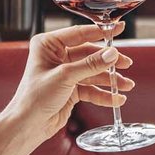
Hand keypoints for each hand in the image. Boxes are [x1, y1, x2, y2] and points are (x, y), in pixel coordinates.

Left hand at [4, 23, 134, 144]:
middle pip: (90, 54)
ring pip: (93, 72)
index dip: (100, 32)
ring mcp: (64, 73)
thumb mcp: (65, 76)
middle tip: (125, 63)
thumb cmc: (34, 98)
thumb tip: (112, 54)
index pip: (79, 34)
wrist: (27, 126)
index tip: (118, 28)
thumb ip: (90, 65)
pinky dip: (104, 94)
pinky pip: (91, 88)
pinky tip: (116, 98)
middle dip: (108, 61)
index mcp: (48, 45)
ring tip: (126, 85)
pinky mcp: (70, 89)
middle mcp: (56, 56)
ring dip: (109, 79)